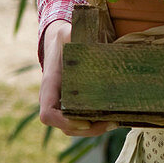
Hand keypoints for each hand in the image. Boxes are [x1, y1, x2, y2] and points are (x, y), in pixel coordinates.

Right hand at [39, 19, 113, 136]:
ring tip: (116, 121)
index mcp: (50, 86)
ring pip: (75, 127)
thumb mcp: (67, 33)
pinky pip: (81, 120)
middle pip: (65, 126)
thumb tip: (85, 35)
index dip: (63, 122)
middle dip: (88, 130)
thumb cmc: (64, 38)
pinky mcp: (73, 104)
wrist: (60, 42)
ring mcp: (62, 104)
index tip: (84, 121)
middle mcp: (53, 99)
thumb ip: (73, 34)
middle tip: (111, 123)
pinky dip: (96, 123)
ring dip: (94, 129)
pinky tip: (114, 117)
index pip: (47, 114)